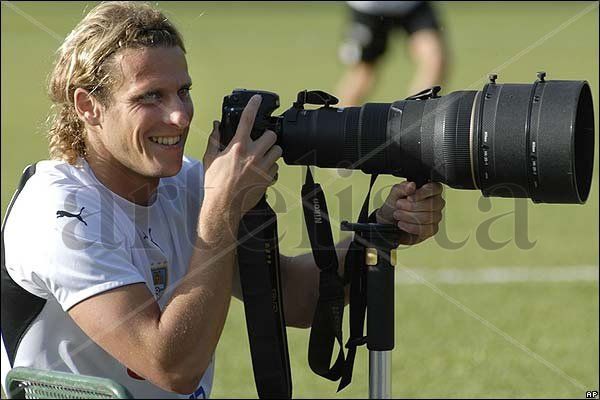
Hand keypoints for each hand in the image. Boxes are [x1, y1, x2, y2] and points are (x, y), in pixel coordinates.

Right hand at [202, 95, 281, 217]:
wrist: (223, 206)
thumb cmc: (215, 185)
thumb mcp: (210, 159)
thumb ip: (215, 140)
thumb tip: (216, 127)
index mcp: (237, 147)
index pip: (247, 119)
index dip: (253, 105)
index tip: (257, 99)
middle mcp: (253, 155)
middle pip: (271, 135)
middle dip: (267, 136)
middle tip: (261, 141)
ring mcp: (263, 168)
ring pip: (278, 151)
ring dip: (272, 151)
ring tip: (262, 156)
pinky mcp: (268, 180)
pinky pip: (276, 168)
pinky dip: (271, 168)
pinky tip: (262, 171)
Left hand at [376, 181, 444, 244]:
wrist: (389, 220)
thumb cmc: (395, 205)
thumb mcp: (395, 194)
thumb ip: (402, 188)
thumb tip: (412, 185)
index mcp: (429, 190)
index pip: (435, 188)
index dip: (423, 193)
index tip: (409, 197)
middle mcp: (435, 202)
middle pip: (433, 204)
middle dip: (413, 206)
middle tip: (399, 205)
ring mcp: (435, 216)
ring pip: (429, 217)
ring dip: (409, 216)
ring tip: (398, 214)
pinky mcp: (432, 229)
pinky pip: (426, 229)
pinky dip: (411, 227)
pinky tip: (403, 223)